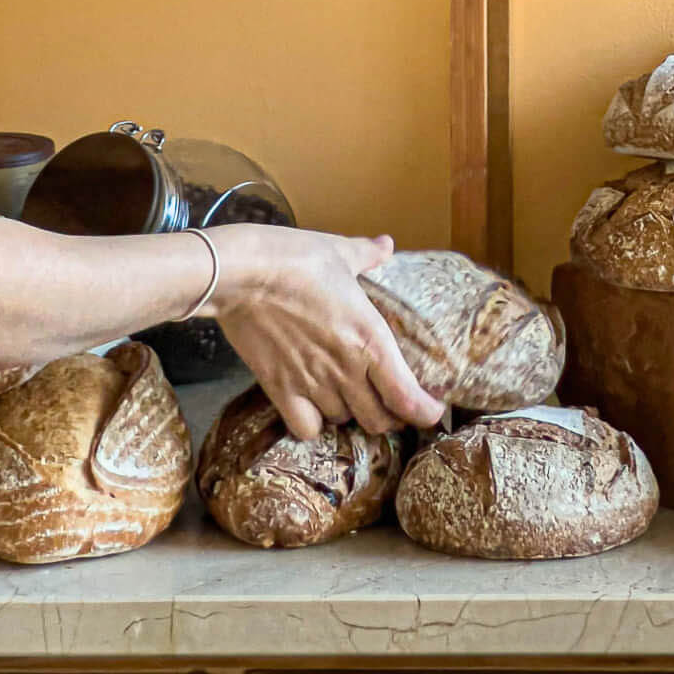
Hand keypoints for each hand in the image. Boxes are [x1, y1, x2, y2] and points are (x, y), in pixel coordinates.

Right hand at [204, 225, 443, 441]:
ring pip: (344, 422)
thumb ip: (368, 254)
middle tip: (388, 400)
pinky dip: (314, 424)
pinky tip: (315, 408)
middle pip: (379, 419)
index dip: (424, 412)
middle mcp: (347, 369)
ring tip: (350, 396)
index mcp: (371, 337)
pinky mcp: (280, 390)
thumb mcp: (340, 252)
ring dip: (352, 413)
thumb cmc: (296, 258)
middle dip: (389, 414)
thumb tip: (386, 245)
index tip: (431, 411)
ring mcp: (313, 383)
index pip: (407, 397)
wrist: (242, 274)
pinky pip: (306, 428)